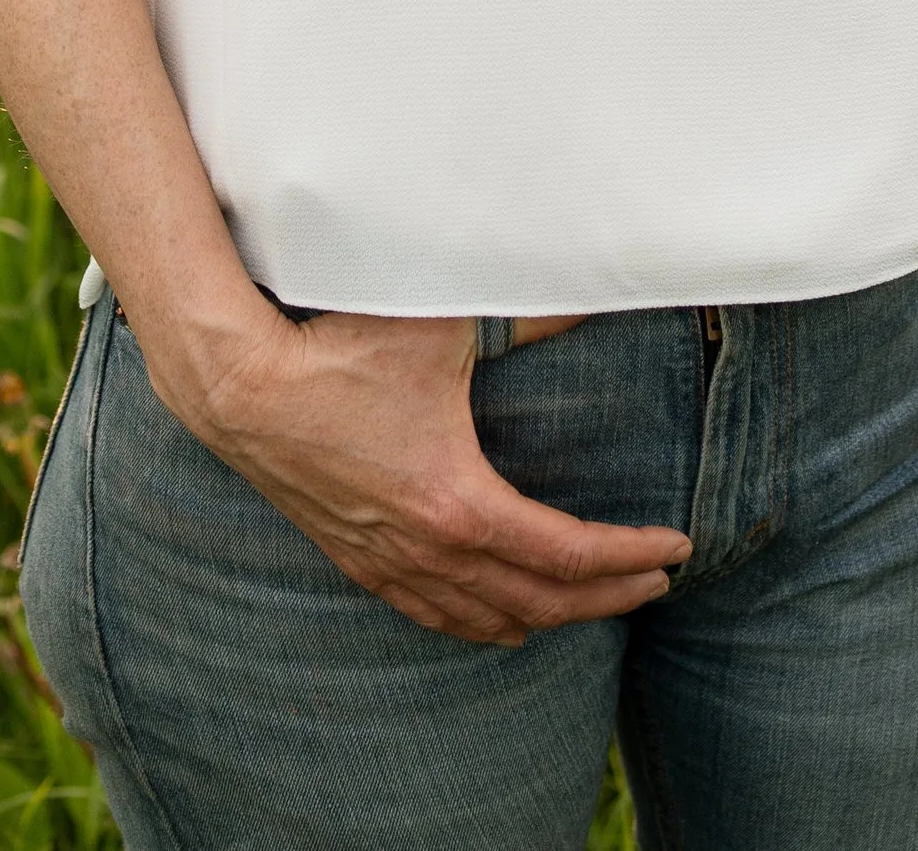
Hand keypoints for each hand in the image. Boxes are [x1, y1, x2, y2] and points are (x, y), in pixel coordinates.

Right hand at [147, 303, 691, 645]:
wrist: (242, 387)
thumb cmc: (339, 349)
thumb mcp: (443, 325)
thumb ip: (527, 310)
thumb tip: (590, 291)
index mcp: (459, 504)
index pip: (568, 554)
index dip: (629, 556)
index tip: (675, 548)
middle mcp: (429, 550)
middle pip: (539, 600)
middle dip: (608, 597)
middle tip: (656, 584)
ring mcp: (389, 562)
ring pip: (487, 618)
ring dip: (550, 617)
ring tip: (598, 604)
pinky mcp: (357, 559)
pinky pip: (432, 615)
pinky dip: (480, 626)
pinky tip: (502, 625)